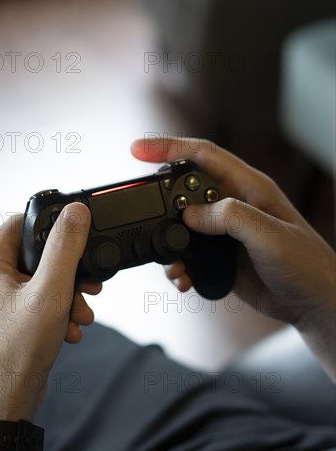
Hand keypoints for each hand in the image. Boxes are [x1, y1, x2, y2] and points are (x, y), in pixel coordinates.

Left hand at [0, 203, 101, 420]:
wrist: (6, 401)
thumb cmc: (17, 352)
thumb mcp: (51, 292)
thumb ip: (65, 249)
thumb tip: (76, 213)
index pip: (20, 223)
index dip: (52, 228)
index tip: (76, 238)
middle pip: (36, 255)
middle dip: (68, 273)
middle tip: (87, 284)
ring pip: (41, 281)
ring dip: (67, 296)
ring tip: (80, 314)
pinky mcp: (8, 317)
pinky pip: (37, 302)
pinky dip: (57, 312)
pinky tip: (70, 330)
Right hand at [131, 136, 334, 378]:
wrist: (311, 302)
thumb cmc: (305, 263)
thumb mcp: (270, 235)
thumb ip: (231, 217)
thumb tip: (190, 214)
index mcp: (248, 188)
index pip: (203, 156)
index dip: (169, 148)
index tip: (139, 150)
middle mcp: (232, 206)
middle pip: (184, 189)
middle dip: (161, 200)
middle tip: (147, 214)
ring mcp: (224, 233)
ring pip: (181, 226)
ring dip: (168, 242)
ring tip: (171, 260)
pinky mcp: (218, 257)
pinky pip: (188, 254)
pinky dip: (178, 265)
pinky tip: (183, 277)